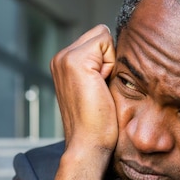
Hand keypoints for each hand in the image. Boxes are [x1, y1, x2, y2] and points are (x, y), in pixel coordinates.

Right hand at [46, 25, 116, 179]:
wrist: (88, 144)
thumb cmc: (98, 124)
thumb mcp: (97, 88)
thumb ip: (99, 67)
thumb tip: (119, 51)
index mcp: (63, 63)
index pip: (97, 40)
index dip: (107, 60)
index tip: (100, 88)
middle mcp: (60, 57)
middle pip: (100, 34)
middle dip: (109, 58)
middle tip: (101, 89)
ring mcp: (65, 57)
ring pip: (102, 36)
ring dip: (109, 62)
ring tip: (100, 88)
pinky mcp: (75, 61)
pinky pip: (105, 42)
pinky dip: (110, 64)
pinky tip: (101, 86)